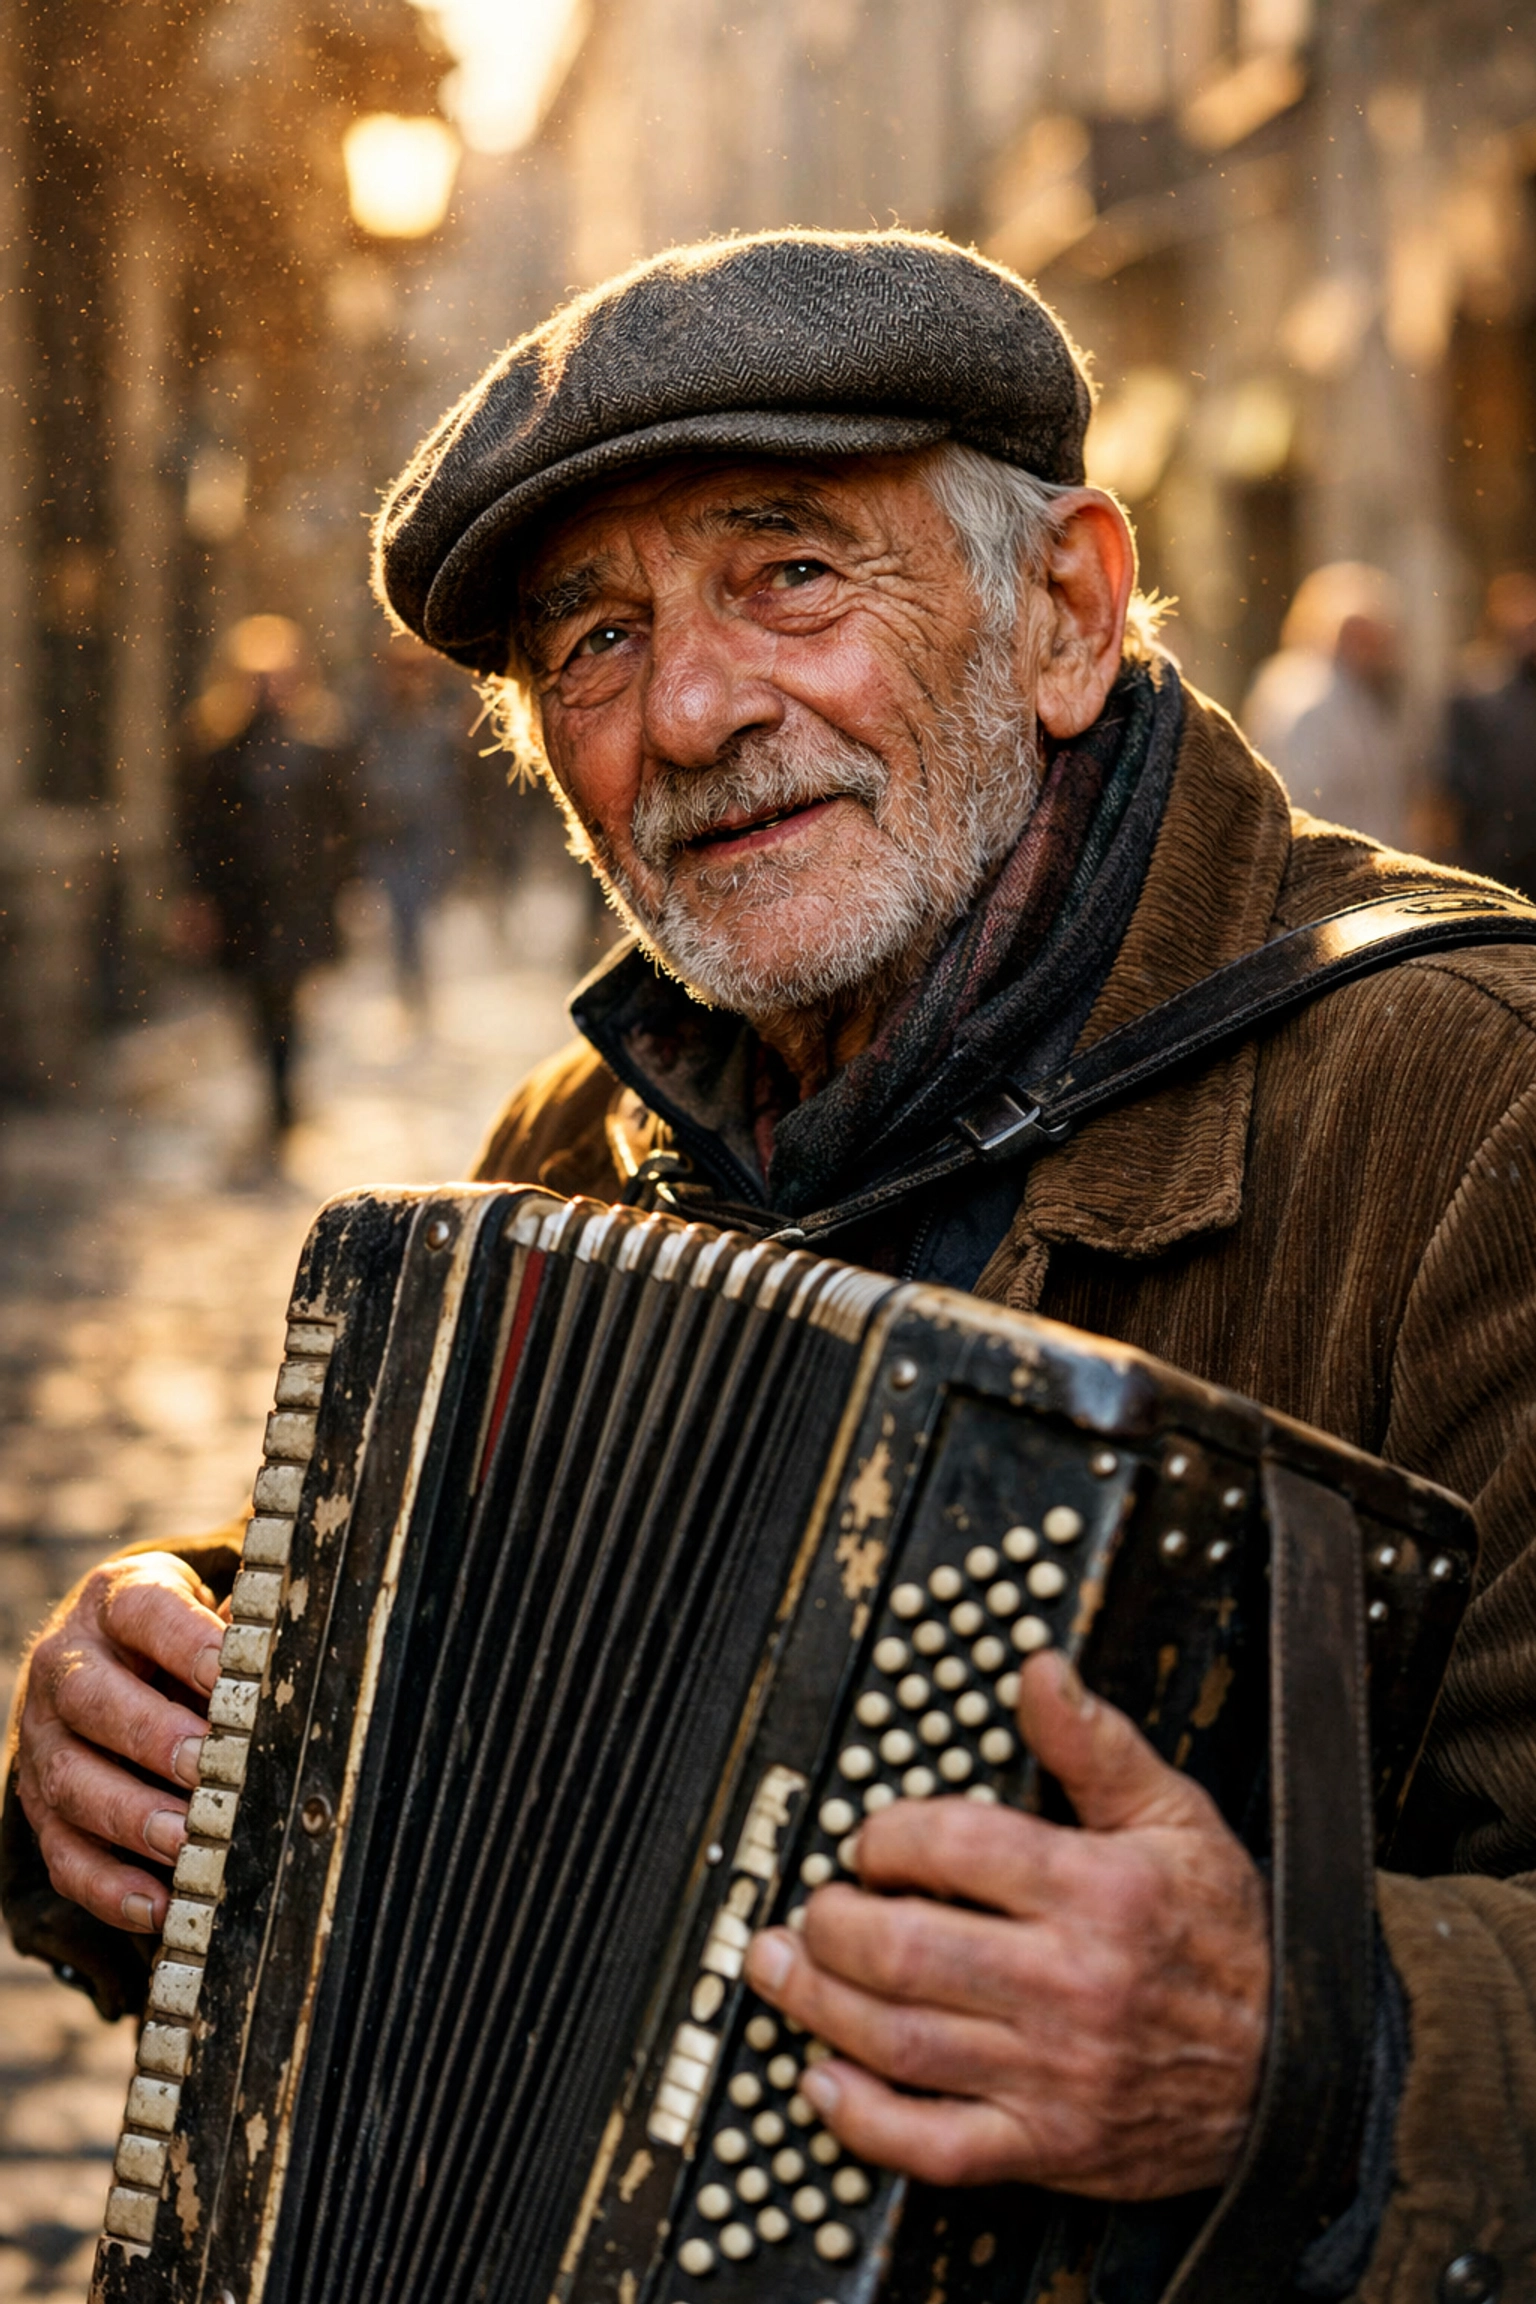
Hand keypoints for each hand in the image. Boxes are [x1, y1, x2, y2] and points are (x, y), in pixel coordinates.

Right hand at [12, 1555, 227, 1934]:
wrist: (103, 1656)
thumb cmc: (175, 1639)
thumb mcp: (200, 1615)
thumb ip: (238, 1637)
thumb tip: (302, 1663)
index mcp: (113, 1604)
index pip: (143, 1612)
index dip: (184, 1640)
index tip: (230, 1671)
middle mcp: (66, 1665)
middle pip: (93, 1698)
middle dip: (151, 1736)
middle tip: (204, 1766)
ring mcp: (43, 1737)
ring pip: (69, 1780)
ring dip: (129, 1816)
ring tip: (183, 1841)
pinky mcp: (39, 1803)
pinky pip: (63, 1851)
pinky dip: (107, 1886)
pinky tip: (156, 1904)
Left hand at [743, 1649, 1269, 2199]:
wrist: (1295, 2070)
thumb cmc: (1226, 1939)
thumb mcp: (1176, 1819)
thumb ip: (1095, 1745)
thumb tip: (1038, 1671)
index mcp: (1095, 1890)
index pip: (952, 1847)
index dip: (886, 1837)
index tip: (870, 1841)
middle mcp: (1069, 1983)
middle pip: (906, 1951)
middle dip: (832, 1924)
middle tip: (809, 1908)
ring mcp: (1054, 2074)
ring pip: (902, 2042)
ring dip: (819, 2006)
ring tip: (781, 1971)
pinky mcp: (1048, 2147)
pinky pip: (934, 2146)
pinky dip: (864, 2119)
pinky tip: (823, 2081)